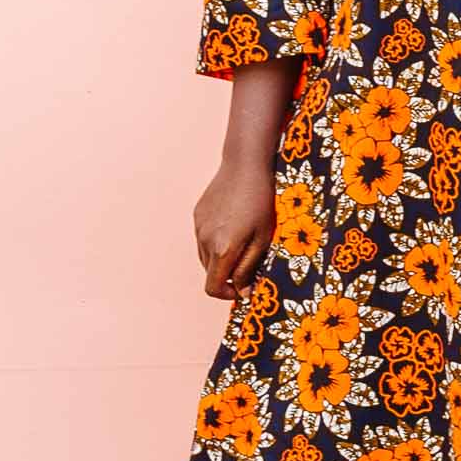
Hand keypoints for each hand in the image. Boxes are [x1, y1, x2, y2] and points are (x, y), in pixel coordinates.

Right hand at [193, 159, 276, 301]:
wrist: (245, 165)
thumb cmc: (261, 201)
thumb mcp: (263, 238)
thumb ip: (249, 267)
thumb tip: (243, 292)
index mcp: (222, 249)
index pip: (212, 288)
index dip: (227, 294)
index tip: (242, 288)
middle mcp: (205, 240)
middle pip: (209, 273)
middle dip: (226, 276)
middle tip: (248, 262)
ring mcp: (198, 227)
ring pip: (205, 257)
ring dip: (220, 259)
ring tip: (242, 241)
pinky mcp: (197, 215)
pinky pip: (203, 239)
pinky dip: (215, 242)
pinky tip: (233, 225)